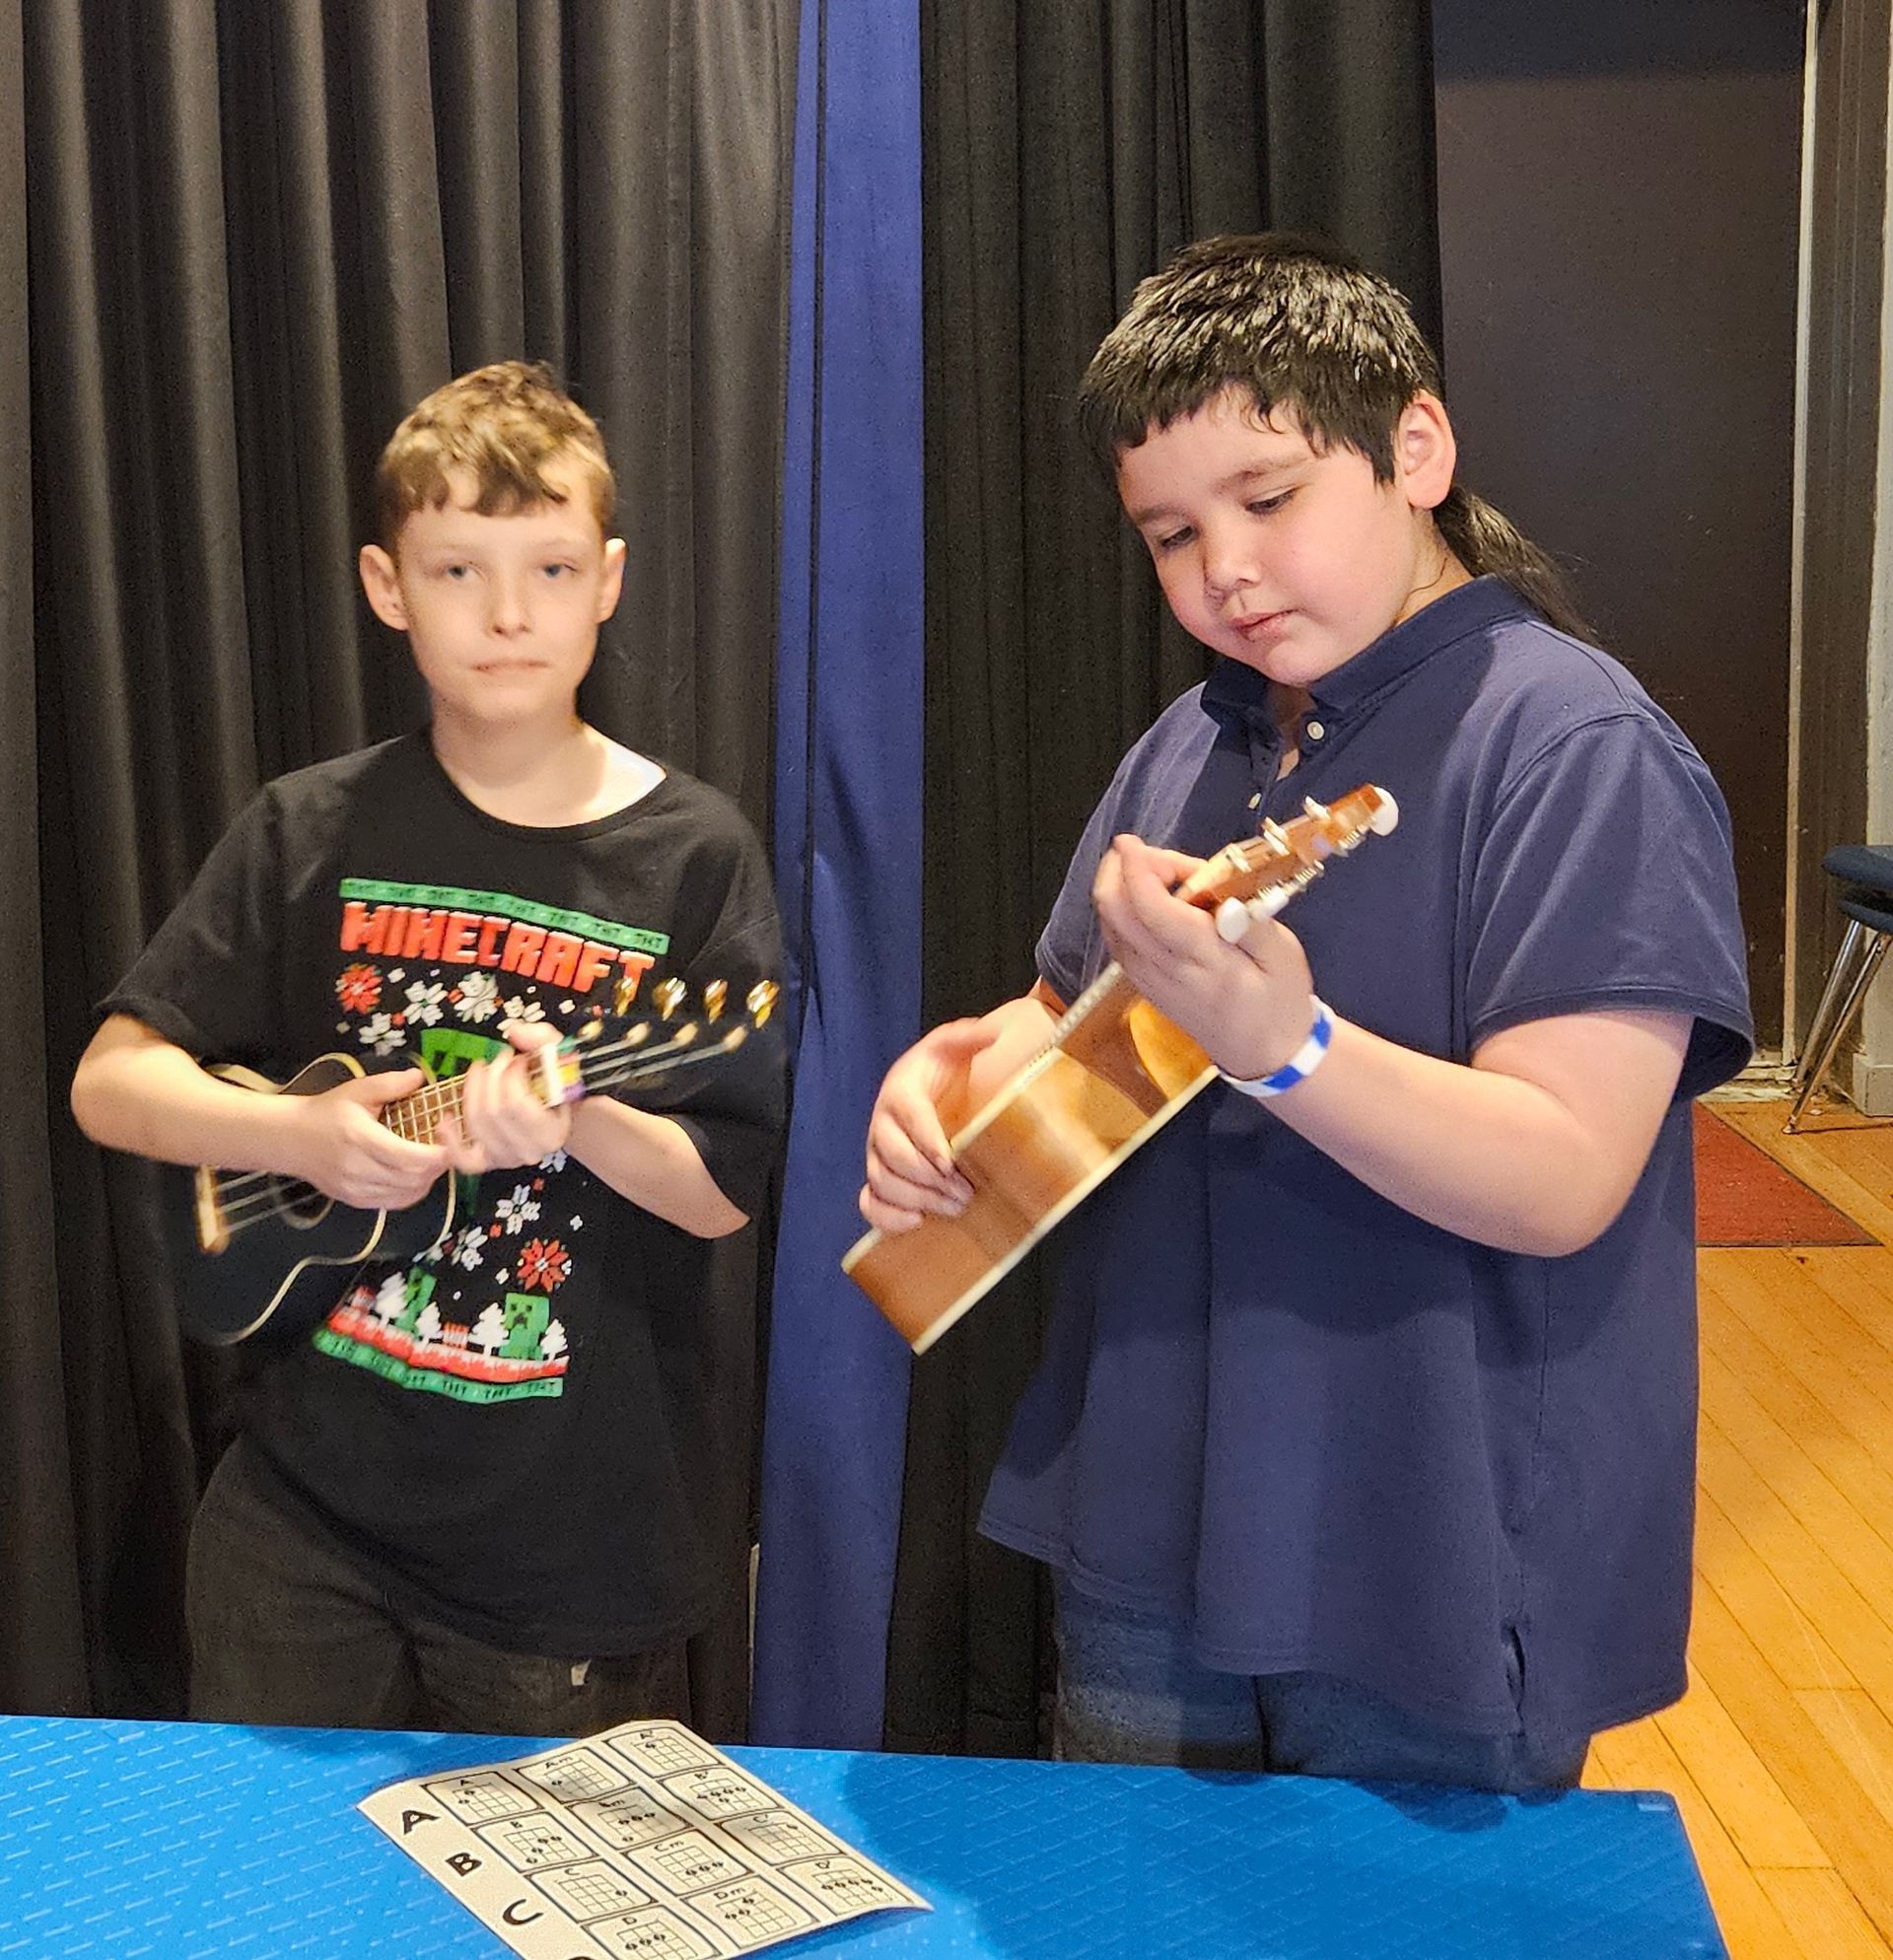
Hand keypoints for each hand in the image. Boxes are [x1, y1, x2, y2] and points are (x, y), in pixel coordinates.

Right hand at [289, 1068, 449, 1209]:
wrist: (289, 1138)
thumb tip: (419, 1078)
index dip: (438, 1152)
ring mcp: (355, 1189)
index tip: (448, 1136)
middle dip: (438, 1164)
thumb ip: (390, 1084)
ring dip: (427, 1178)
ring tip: (430, 1158)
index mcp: (360, 1139)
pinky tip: (414, 1174)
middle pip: (414, 1178)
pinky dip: (412, 1191)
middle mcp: (357, 1169)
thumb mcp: (356, 1090)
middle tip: (445, 1145)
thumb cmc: (324, 1113)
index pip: (410, 1158)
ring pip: (407, 1194)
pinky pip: (394, 1202)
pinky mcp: (355, 1200)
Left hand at [436, 1021, 573, 1175]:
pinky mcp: (488, 1160)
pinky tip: (445, 1119)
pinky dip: (451, 1140)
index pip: (517, 1104)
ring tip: (481, 1072)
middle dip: (491, 1077)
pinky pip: (463, 1158)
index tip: (517, 1059)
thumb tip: (516, 1031)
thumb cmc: (561, 1085)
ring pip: (476, 1124)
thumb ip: (544, 1041)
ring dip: (473, 1092)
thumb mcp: (561, 1057)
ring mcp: (507, 1158)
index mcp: (552, 1133)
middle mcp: (529, 1152)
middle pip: (493, 1112)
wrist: (558, 1113)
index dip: (510, 1076)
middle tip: (499, 1060)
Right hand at [858, 1019, 992, 1232]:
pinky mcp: (877, 1178)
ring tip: (954, 1208)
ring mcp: (876, 1154)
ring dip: (916, 1199)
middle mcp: (882, 1123)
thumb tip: (993, 1033)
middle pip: (892, 1156)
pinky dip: (886, 1217)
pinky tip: (916, 1221)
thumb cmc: (941, 1071)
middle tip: (965, 1192)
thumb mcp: (953, 1047)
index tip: (949, 1161)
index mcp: (901, 1090)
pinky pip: (869, 1202)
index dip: (926, 1140)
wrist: (925, 1089)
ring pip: (882, 1182)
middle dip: (928, 1178)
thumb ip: (969, 1037)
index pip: (909, 1116)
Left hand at [1093, 833, 1318, 1082]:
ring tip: (1162, 877)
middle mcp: (1164, 970)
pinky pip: (1118, 938)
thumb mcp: (1284, 956)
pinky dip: (1123, 909)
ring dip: (1121, 888)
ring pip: (1111, 923)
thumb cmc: (1280, 1000)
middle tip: (1156, 857)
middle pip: (1116, 911)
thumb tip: (1220, 895)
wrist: (1265, 1054)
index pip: (1152, 910)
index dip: (1135, 870)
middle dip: (1119, 871)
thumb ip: (1251, 921)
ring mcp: (1147, 979)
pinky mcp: (1143, 984)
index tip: (1130, 842)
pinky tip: (1152, 900)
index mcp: (1202, 960)